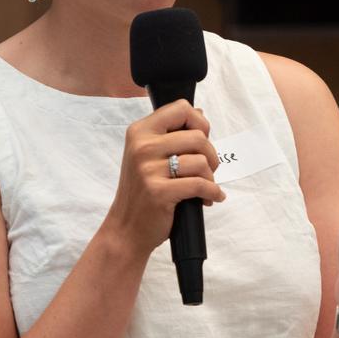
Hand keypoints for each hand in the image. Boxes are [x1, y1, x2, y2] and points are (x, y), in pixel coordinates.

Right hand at [101, 100, 225, 257]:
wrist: (126, 229)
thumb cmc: (141, 192)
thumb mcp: (147, 155)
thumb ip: (171, 134)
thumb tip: (200, 114)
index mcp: (139, 132)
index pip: (181, 108)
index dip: (199, 123)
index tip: (201, 140)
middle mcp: (142, 146)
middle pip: (198, 136)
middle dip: (211, 155)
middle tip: (207, 170)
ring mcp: (148, 169)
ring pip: (201, 161)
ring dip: (210, 177)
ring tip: (204, 187)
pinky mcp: (159, 192)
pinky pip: (200, 185)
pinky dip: (212, 192)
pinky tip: (211, 198)